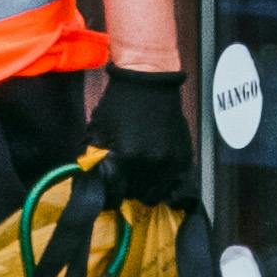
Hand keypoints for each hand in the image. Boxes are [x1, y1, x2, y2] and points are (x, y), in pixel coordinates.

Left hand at [93, 63, 199, 215]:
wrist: (148, 80)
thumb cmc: (119, 103)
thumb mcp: (98, 130)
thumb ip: (94, 160)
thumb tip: (92, 183)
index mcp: (127, 157)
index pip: (117, 195)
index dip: (110, 194)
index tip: (110, 189)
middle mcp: (151, 163)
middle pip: (137, 196)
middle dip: (128, 189)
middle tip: (125, 176)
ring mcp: (171, 162)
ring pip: (157, 194)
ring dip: (147, 188)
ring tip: (141, 173)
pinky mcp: (184, 157)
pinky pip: (176, 185)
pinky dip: (166, 184)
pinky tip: (158, 174)